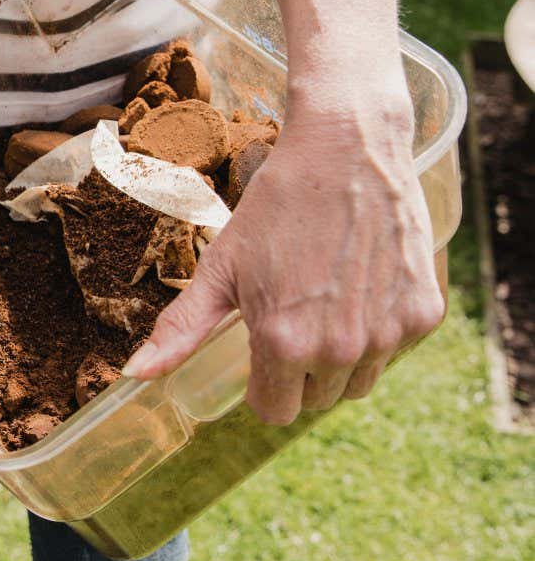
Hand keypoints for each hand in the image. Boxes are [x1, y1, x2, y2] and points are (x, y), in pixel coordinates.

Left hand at [122, 97, 444, 423]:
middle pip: (315, 399)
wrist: (347, 150)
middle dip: (299, 369)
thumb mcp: (220, 267)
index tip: (261, 346)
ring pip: (358, 382)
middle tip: (293, 312)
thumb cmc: (276, 206)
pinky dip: (379, 330)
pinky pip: (395, 350)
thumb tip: (135, 375)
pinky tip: (360, 285)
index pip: (273, 410)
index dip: (262, 383)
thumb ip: (181, 329)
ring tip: (325, 300)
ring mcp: (388, 335)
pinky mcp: (424, 314)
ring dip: (341, 358)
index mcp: (283, 344)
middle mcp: (340, 350)